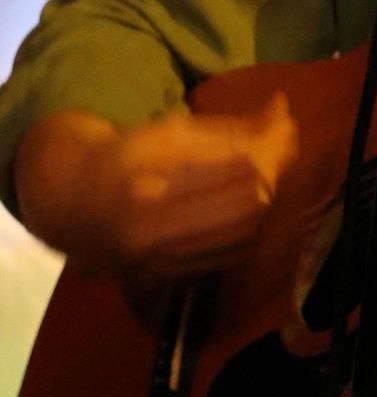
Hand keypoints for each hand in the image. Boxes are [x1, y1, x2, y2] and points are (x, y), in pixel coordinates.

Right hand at [15, 94, 298, 282]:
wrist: (72, 202)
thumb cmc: (124, 156)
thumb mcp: (170, 131)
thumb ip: (228, 129)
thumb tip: (280, 115)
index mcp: (151, 188)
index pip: (235, 172)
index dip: (269, 148)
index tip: (283, 125)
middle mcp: (153, 234)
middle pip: (246, 207)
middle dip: (272, 174)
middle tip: (279, 151)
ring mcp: (159, 264)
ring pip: (242, 236)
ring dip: (265, 203)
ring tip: (267, 177)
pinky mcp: (167, 280)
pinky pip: (227, 259)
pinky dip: (248, 232)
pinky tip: (249, 211)